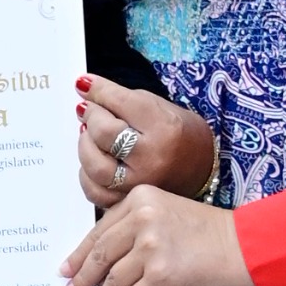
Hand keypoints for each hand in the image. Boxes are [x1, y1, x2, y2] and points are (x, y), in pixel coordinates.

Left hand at [64, 184, 252, 285]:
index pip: (101, 230)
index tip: (66, 268)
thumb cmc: (210, 233)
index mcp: (141, 200)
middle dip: (82, 278)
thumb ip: (138, 227)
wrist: (245, 247)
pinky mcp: (161, 276)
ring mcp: (151, 249)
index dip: (80, 253)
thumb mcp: (168, 213)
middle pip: (102, 255)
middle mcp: (142, 220)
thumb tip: (106, 261)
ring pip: (113, 282)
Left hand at [77, 74, 218, 211]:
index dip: (97, 90)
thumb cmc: (180, 134)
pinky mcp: (129, 201)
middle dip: (90, 116)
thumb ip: (122, 99)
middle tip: (89, 110)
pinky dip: (86, 175)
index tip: (84, 84)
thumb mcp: (159, 106)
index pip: (121, 103)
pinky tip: (93, 160)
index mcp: (164, 127)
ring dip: (85, 146)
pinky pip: (95, 192)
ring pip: (95, 166)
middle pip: (104, 134)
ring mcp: (140, 184)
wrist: (201, 169)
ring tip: (90, 135)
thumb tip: (85, 89)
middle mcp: (152, 158)